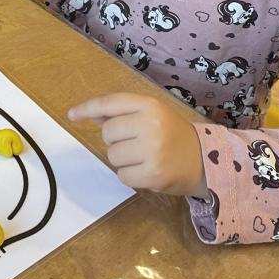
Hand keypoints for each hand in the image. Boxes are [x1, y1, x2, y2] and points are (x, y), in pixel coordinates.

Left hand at [68, 93, 207, 196]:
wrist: (206, 160)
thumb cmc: (172, 134)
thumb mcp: (152, 114)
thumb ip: (122, 112)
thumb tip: (91, 113)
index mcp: (149, 105)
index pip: (110, 103)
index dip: (88, 108)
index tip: (72, 115)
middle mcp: (150, 124)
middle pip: (107, 132)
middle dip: (116, 140)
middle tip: (137, 142)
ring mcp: (152, 150)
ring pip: (112, 155)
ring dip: (122, 159)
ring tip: (143, 157)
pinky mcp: (153, 174)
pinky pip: (122, 175)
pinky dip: (130, 175)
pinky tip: (147, 170)